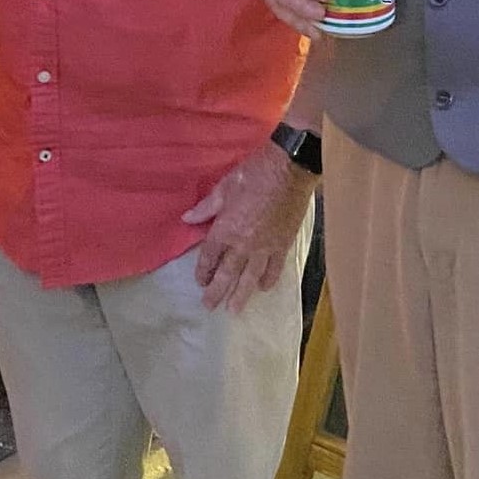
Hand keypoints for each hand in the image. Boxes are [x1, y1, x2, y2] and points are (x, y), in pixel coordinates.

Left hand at [183, 143, 315, 312]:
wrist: (291, 169)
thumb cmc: (254, 173)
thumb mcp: (224, 186)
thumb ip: (206, 207)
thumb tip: (187, 219)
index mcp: (225, 228)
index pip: (210, 256)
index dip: (203, 270)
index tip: (200, 281)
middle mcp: (243, 244)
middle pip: (227, 273)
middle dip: (217, 291)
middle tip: (210, 306)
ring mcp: (265, 247)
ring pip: (251, 277)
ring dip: (241, 294)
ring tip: (234, 309)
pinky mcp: (283, 244)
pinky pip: (274, 268)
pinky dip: (269, 279)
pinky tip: (264, 287)